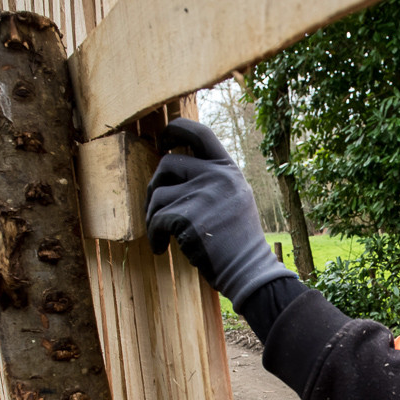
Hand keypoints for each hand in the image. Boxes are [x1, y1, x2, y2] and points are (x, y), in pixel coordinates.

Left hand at [145, 118, 293, 311]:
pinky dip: (154, 236)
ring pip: (157, 195)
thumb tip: (170, 163)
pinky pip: (156, 219)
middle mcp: (217, 176)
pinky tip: (160, 248)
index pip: (199, 132)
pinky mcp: (188, 216)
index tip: (162, 142)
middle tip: (154, 208)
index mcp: (228, 169)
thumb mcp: (234, 198)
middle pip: (166, 164)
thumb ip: (212, 179)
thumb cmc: (237, 241)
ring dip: (152, 217)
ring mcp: (203, 195)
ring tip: (160, 235)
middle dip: (154, 186)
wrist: (248, 270)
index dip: (174, 130)